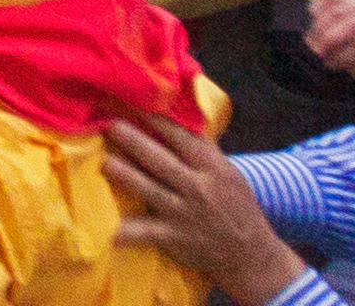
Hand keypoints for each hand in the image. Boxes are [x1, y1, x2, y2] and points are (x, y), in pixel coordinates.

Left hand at [99, 111, 304, 305]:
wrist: (250, 255)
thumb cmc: (234, 205)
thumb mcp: (227, 172)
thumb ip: (201, 146)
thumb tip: (172, 112)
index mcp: (213, 168)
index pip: (181, 136)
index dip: (154, 117)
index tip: (130, 100)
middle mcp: (199, 189)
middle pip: (160, 160)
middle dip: (133, 140)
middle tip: (109, 124)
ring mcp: (185, 214)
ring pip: (149, 190)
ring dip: (124, 175)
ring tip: (103, 162)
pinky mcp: (174, 238)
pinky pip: (146, 233)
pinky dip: (127, 232)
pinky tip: (107, 230)